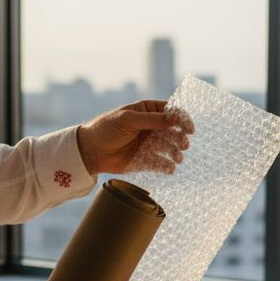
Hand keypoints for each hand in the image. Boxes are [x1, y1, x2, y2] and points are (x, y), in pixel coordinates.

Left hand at [75, 99, 193, 175]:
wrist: (90, 150)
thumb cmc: (106, 128)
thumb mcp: (128, 119)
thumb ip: (152, 119)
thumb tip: (176, 117)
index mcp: (147, 111)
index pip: (171, 112)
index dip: (182, 119)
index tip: (189, 129)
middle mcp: (151, 127)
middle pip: (173, 131)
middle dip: (180, 138)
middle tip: (183, 145)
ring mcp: (149, 144)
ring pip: (168, 148)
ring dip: (176, 153)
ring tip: (177, 158)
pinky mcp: (145, 160)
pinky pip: (160, 163)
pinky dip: (166, 166)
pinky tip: (170, 169)